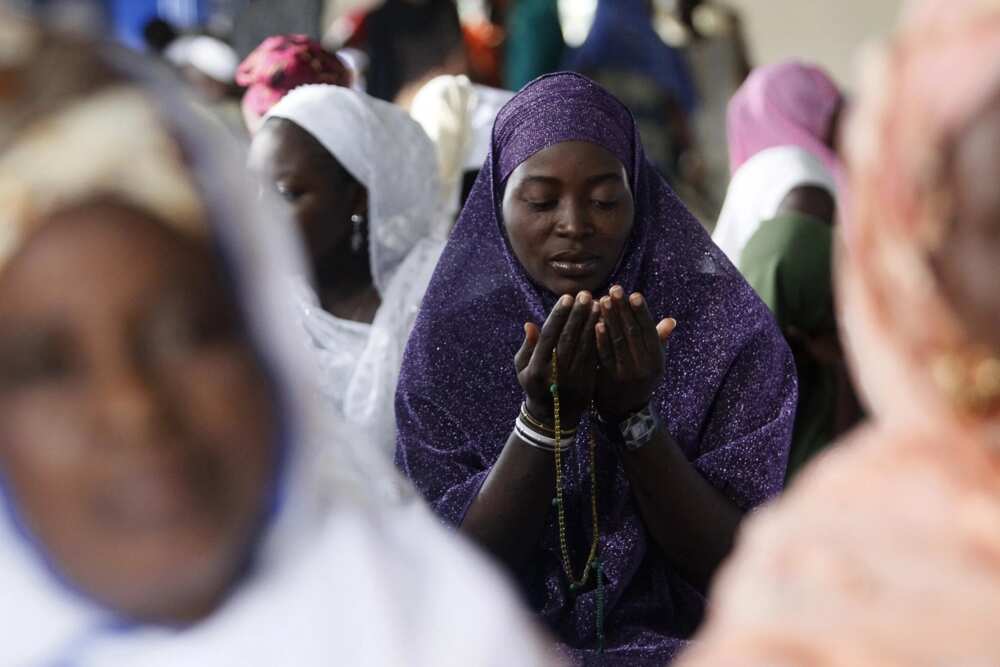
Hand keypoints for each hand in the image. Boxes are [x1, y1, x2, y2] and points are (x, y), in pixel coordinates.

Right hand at [515, 292, 600, 426]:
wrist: (553, 417)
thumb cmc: (534, 386)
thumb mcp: (522, 369)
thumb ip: (527, 347)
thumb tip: (530, 324)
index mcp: (537, 368)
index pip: (549, 336)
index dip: (558, 316)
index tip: (567, 297)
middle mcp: (555, 372)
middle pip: (568, 338)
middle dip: (578, 314)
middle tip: (585, 295)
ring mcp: (573, 378)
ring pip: (584, 345)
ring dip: (591, 323)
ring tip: (597, 303)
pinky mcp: (587, 381)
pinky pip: (594, 355)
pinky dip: (599, 338)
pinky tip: (603, 322)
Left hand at [594, 286, 675, 419]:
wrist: (625, 411)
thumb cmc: (640, 379)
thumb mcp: (653, 362)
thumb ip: (658, 340)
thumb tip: (671, 320)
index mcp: (657, 359)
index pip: (649, 331)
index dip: (642, 312)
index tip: (634, 294)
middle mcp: (644, 366)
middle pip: (633, 333)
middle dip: (623, 309)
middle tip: (615, 289)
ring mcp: (626, 373)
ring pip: (618, 341)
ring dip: (610, 319)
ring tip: (603, 299)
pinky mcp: (609, 379)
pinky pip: (604, 356)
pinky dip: (600, 339)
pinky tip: (596, 323)